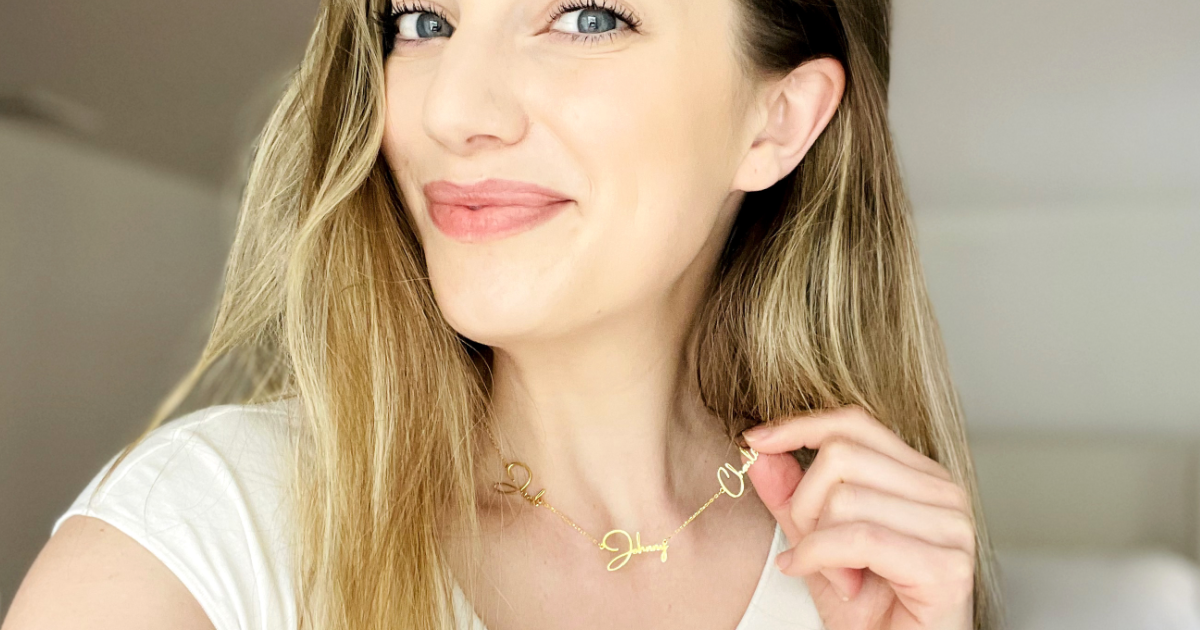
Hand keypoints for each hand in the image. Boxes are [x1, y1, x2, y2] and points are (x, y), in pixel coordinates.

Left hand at [742, 405, 974, 629]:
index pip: (853, 423)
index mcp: (919, 476)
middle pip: (841, 456)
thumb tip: (758, 449)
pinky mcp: (946, 566)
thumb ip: (789, 495)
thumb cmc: (868, 609)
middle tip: (810, 549)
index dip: (800, 426)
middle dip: (805, 504)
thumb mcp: (815, 543)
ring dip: (818, 544)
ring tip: (836, 576)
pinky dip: (823, 559)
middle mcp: (943, 492)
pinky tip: (832, 584)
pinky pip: (859, 539)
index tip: (756, 441)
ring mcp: (951, 527)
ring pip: (845, 497)